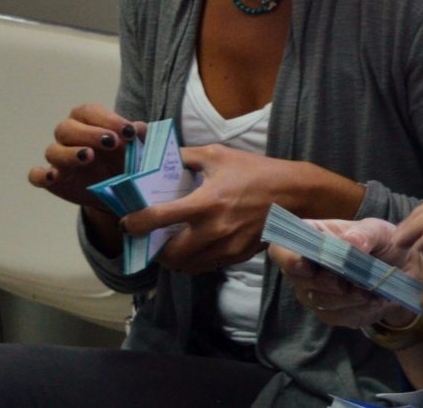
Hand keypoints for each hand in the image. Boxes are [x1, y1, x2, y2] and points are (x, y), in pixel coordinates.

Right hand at [26, 103, 146, 210]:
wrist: (123, 192)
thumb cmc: (128, 161)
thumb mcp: (140, 149)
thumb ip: (141, 137)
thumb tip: (140, 128)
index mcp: (90, 123)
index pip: (90, 112)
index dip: (108, 119)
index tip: (129, 131)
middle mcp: (71, 137)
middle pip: (67, 128)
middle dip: (89, 133)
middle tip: (112, 142)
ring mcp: (60, 159)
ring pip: (53, 150)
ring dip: (69, 153)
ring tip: (88, 156)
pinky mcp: (54, 180)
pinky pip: (37, 175)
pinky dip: (42, 175)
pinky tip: (54, 176)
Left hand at [120, 144, 357, 274]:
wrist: (296, 195)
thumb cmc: (257, 172)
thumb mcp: (218, 156)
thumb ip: (184, 157)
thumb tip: (158, 157)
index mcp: (205, 203)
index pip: (157, 219)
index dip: (134, 224)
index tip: (127, 223)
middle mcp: (214, 231)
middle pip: (169, 256)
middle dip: (154, 250)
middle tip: (149, 239)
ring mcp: (227, 247)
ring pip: (187, 266)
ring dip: (173, 259)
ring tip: (170, 245)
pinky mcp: (238, 256)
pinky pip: (207, 266)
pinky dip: (195, 260)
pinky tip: (195, 245)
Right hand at [270, 218, 422, 328]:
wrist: (401, 271)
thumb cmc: (382, 244)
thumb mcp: (379, 232)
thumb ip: (365, 234)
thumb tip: (351, 243)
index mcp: (310, 238)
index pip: (281, 249)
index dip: (289, 258)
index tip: (307, 265)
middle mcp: (305, 267)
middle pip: (298, 279)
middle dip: (325, 282)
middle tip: (349, 283)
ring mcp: (314, 292)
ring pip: (318, 301)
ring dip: (345, 298)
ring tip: (369, 291)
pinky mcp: (330, 312)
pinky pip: (336, 316)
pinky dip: (356, 310)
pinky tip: (374, 300)